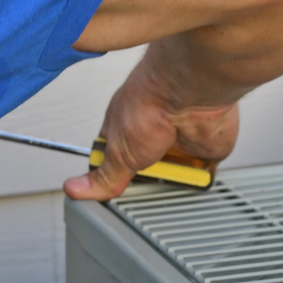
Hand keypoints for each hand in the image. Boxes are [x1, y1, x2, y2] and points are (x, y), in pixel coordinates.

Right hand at [64, 44, 239, 199]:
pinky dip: (200, 177)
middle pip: (147, 171)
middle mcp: (153, 134)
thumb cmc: (149, 104)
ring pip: (175, 174)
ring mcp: (179, 141)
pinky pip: (204, 172)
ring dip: (174, 178)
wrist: (187, 93)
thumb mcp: (118, 153)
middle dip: (148, 180)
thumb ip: (103, 177)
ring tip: (170, 174)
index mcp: (125, 130)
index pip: (116, 162)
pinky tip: (193, 174)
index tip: (116, 190)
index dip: (118, 177)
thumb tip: (77, 189)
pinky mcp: (205, 147)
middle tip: (147, 181)